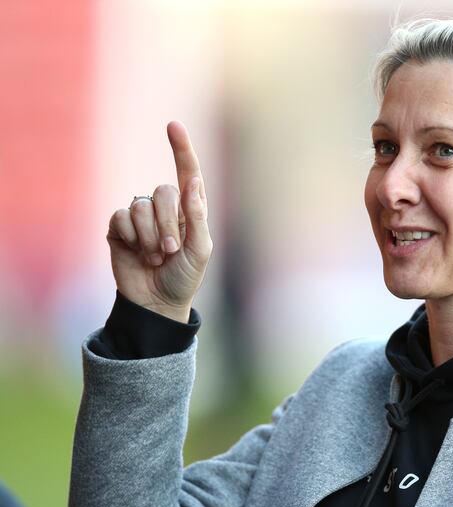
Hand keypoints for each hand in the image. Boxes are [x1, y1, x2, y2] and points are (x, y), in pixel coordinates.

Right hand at [106, 121, 211, 322]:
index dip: (181, 148)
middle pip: (163, 192)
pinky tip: (137, 253)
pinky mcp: (120, 228)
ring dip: (150, 236)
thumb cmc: (185, 277)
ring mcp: (141, 217)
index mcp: (189, 209)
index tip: (173, 125)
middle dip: (168, 223)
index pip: (186, 172)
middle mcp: (165, 208)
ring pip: (141, 207)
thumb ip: (197, 215)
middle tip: (171, 250)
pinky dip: (132, 237)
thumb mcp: (200, 249)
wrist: (157, 302)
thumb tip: (193, 180)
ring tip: (156, 257)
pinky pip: (121, 217)